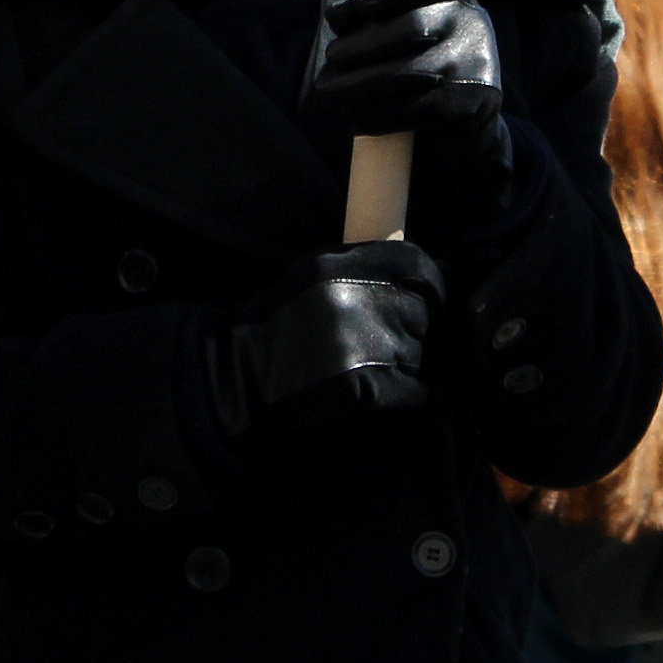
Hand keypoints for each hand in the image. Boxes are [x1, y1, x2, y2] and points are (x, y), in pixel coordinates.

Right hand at [205, 242, 446, 442]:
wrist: (235, 384)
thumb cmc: (269, 333)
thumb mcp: (307, 282)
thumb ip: (357, 273)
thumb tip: (416, 279)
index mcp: (334, 266)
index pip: (415, 265)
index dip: (428, 284)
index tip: (426, 296)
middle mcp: (353, 299)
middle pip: (420, 311)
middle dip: (411, 327)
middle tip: (380, 343)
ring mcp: (360, 343)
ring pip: (418, 351)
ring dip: (403, 362)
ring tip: (367, 369)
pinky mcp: (365, 385)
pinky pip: (413, 389)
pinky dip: (403, 395)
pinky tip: (376, 396)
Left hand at [311, 0, 513, 220]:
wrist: (460, 130)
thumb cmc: (415, 68)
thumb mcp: (398, 29)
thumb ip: (371, 16)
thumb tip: (338, 15)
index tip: (358, 3)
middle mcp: (475, 20)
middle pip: (415, 26)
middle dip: (364, 43)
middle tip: (331, 57)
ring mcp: (480, 63)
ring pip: (412, 71)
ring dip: (361, 84)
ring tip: (328, 92)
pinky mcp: (476, 105)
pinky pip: (418, 109)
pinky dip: (378, 115)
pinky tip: (353, 120)